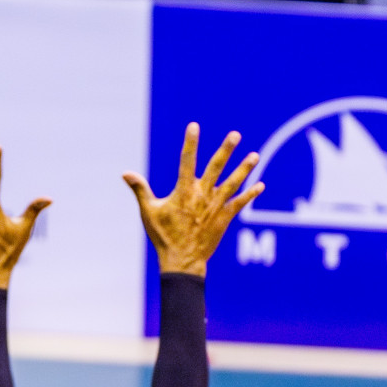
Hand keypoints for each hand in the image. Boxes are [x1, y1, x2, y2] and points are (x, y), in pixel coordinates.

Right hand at [122, 122, 261, 277]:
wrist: (182, 260)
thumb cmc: (163, 235)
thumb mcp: (148, 211)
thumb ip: (140, 189)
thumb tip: (125, 173)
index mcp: (183, 191)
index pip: (186, 161)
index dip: (190, 142)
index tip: (193, 126)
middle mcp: (202, 195)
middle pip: (216, 167)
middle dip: (226, 150)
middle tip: (235, 135)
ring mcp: (215, 206)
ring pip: (233, 183)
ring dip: (244, 168)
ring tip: (255, 155)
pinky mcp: (224, 218)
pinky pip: (239, 203)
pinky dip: (250, 194)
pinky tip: (260, 185)